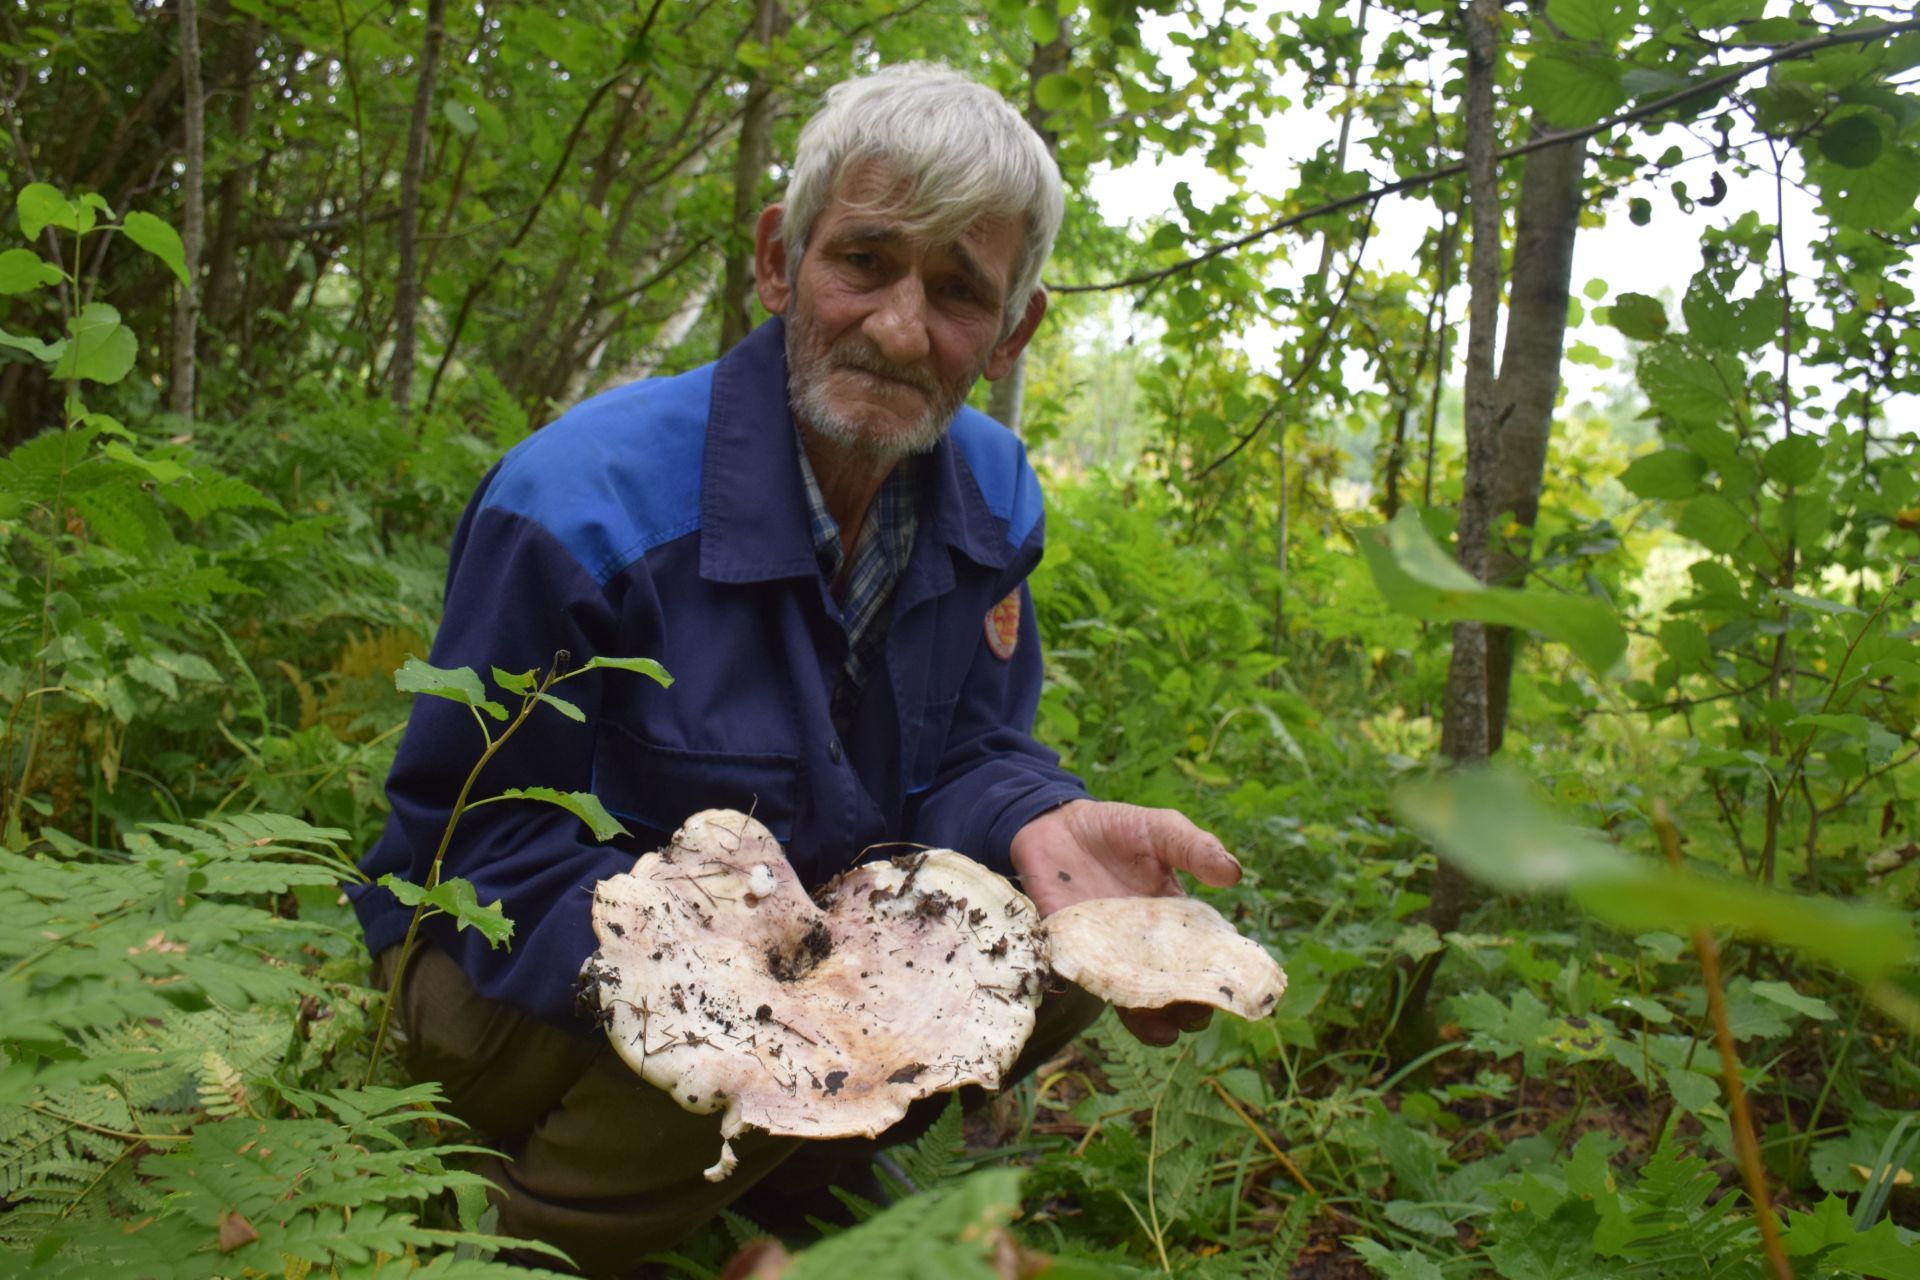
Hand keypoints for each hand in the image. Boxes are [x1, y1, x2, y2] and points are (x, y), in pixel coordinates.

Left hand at [1010, 799, 1241, 1046]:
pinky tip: (1109, 1001)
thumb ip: (1194, 848)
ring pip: (1130, 998)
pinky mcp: (1067, 948)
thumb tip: (1234, 873)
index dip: (1221, 978)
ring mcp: (1105, 951)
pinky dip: (1095, 991)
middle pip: (1170, 990)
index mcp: (1174, 919)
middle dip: (1187, 1009)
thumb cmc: (1117, 827)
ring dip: (1147, 1020)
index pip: (1203, 958)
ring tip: (1162, 1030)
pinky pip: (1082, 978)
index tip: (1235, 991)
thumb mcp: (1161, 829)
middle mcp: (1142, 945)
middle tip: (1195, 1015)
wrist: (1054, 822)